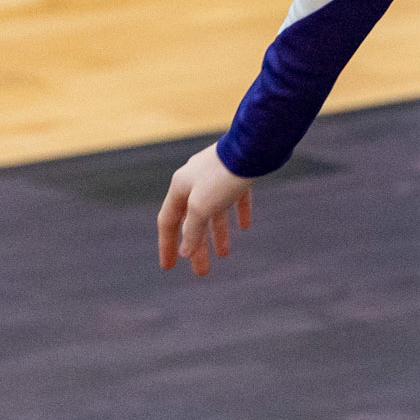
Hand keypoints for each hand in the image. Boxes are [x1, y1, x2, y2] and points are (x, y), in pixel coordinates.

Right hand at [157, 143, 253, 276]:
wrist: (252, 147)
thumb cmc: (222, 177)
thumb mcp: (202, 207)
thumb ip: (192, 230)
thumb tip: (186, 251)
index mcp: (180, 187)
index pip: (167, 222)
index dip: (167, 245)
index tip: (168, 267)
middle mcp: (195, 181)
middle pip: (192, 221)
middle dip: (197, 247)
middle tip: (202, 272)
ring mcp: (216, 177)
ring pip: (214, 212)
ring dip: (218, 234)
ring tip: (225, 254)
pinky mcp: (238, 174)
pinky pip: (235, 199)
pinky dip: (237, 213)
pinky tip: (245, 226)